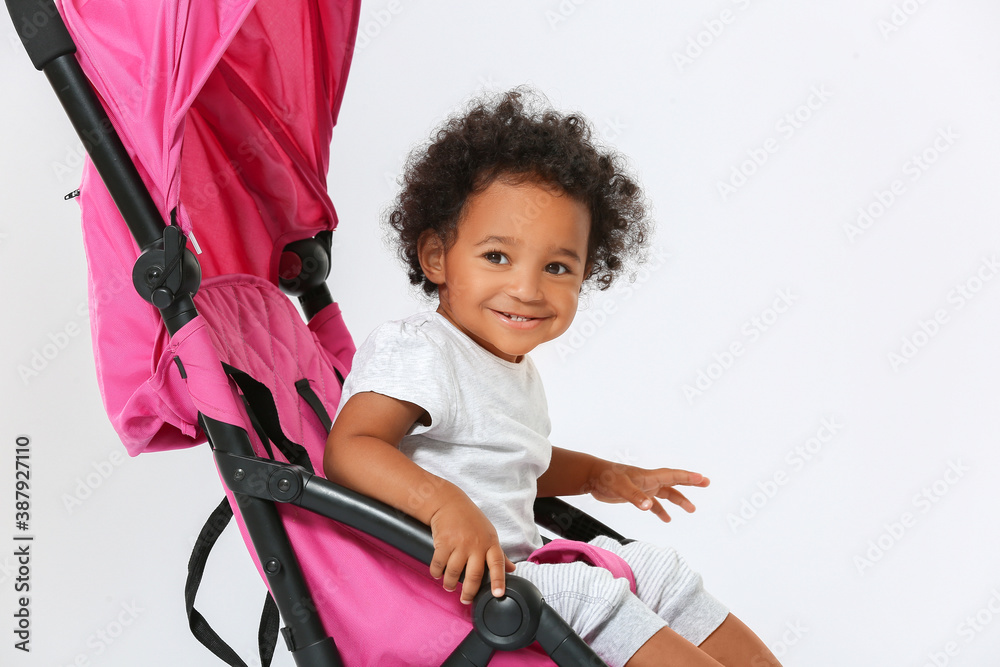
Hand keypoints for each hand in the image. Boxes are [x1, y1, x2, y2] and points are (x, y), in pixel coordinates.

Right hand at [428, 496, 515, 603]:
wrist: (448, 502)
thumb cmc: (470, 519)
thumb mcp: (489, 533)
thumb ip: (499, 554)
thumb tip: (511, 569)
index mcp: (490, 543)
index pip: (498, 564)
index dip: (499, 580)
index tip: (498, 594)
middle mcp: (476, 544)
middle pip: (474, 575)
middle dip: (469, 592)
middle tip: (465, 600)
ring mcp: (459, 544)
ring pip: (454, 573)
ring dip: (450, 584)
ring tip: (449, 587)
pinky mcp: (443, 543)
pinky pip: (439, 564)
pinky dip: (437, 572)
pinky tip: (438, 574)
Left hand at [584, 461, 709, 522]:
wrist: (592, 477)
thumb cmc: (606, 478)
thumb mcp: (620, 487)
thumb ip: (635, 497)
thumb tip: (649, 507)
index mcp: (648, 477)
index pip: (673, 475)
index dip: (688, 477)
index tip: (703, 479)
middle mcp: (648, 481)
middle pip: (673, 482)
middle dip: (689, 484)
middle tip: (706, 483)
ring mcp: (643, 488)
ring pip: (665, 494)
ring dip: (678, 500)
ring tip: (691, 509)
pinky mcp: (636, 496)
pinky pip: (653, 504)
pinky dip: (660, 510)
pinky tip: (666, 519)